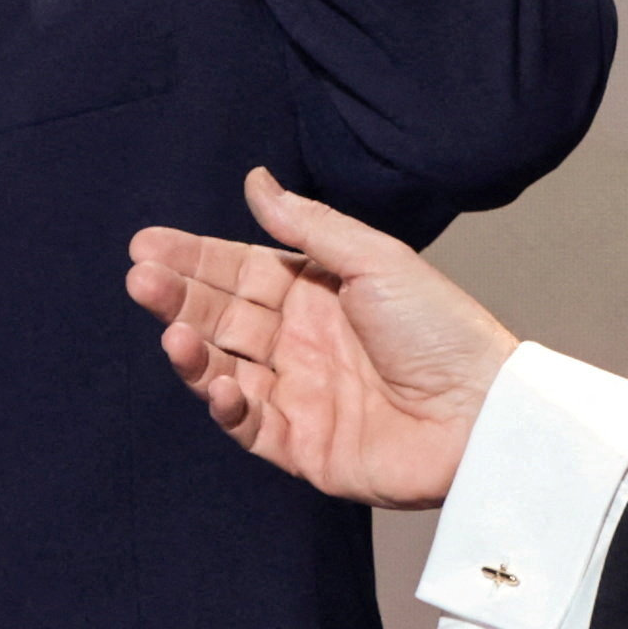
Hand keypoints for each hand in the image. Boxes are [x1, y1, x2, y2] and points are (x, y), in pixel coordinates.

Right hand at [126, 168, 518, 508]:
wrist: (486, 413)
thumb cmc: (443, 330)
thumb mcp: (376, 261)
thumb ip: (309, 226)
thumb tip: (256, 180)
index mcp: (318, 294)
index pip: (241, 271)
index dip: (194, 259)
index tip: (148, 245)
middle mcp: (301, 342)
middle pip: (224, 316)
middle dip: (179, 296)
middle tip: (141, 278)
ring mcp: (300, 396)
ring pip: (225, 369)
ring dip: (192, 349)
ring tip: (169, 330)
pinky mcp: (304, 448)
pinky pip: (250, 425)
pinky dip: (227, 405)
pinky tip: (217, 382)